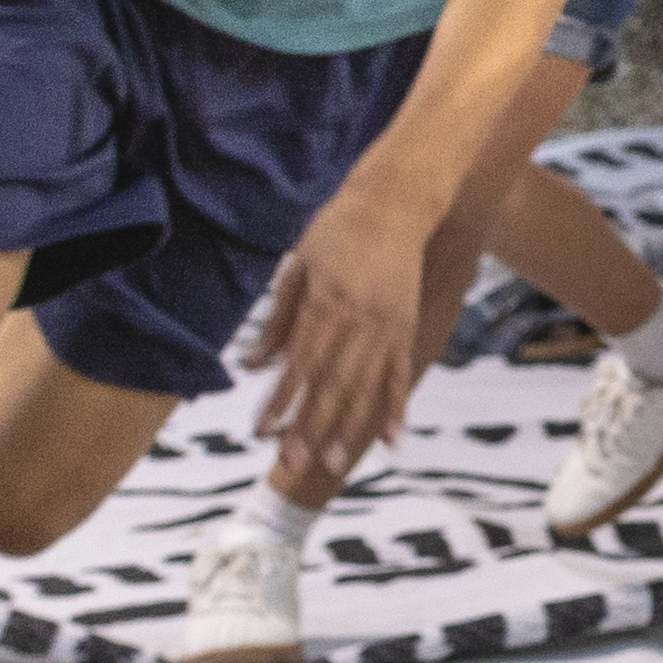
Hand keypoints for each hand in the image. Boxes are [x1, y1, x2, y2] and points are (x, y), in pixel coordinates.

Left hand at [243, 187, 456, 490]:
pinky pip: (401, 373)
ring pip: (366, 386)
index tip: (262, 431)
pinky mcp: (409, 325)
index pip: (299, 363)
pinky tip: (392, 438)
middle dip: (311, 426)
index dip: (280, 400)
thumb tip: (254, 363)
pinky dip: (397, 407)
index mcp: (327, 302)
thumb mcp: (299, 265)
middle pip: (332, 383)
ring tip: (335, 464)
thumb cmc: (340, 228)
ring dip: (349, 427)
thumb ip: (279, 317)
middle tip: (294, 464)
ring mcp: (388, 325)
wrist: (398, 199)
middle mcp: (359, 319)